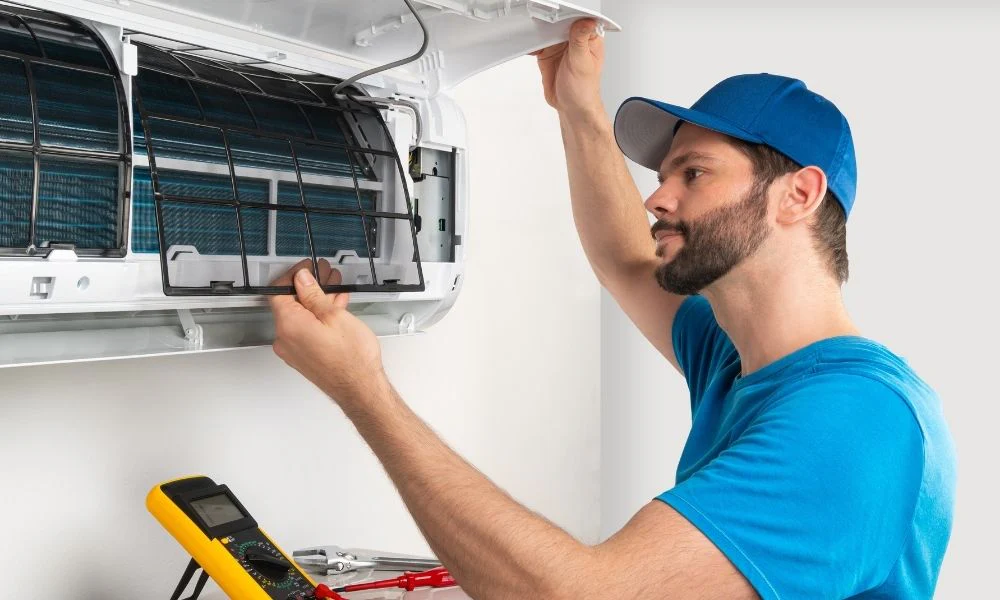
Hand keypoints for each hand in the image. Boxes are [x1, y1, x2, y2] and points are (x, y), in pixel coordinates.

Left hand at [269, 259, 387, 406]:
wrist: (361, 389)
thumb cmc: (352, 359)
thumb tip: (301, 279)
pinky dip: (318, 317)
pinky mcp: (303, 357)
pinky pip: (305, 330)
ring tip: (336, 290)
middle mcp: (284, 339)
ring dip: (316, 301)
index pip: (278, 291)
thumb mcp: (335, 315)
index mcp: (288, 325)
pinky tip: (335, 308)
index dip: (293, 275)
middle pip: (290, 303)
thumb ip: (313, 294)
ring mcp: (293, 350)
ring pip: (300, 316)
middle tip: (326, 274)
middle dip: (309, 286)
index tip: (307, 268)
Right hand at [533, 18, 605, 119]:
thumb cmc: (584, 90)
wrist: (572, 108)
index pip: (578, 19)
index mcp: (589, 39)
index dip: (567, 15)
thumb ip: (580, 41)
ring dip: (537, 32)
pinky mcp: (548, 54)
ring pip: (546, 31)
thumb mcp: (582, 64)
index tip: (555, 15)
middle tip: (538, 23)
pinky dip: (531, 43)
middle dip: (548, 21)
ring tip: (530, 32)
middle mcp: (574, 40)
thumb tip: (585, 22)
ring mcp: (560, 47)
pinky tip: (528, 44)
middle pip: (559, 22)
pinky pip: (537, 43)